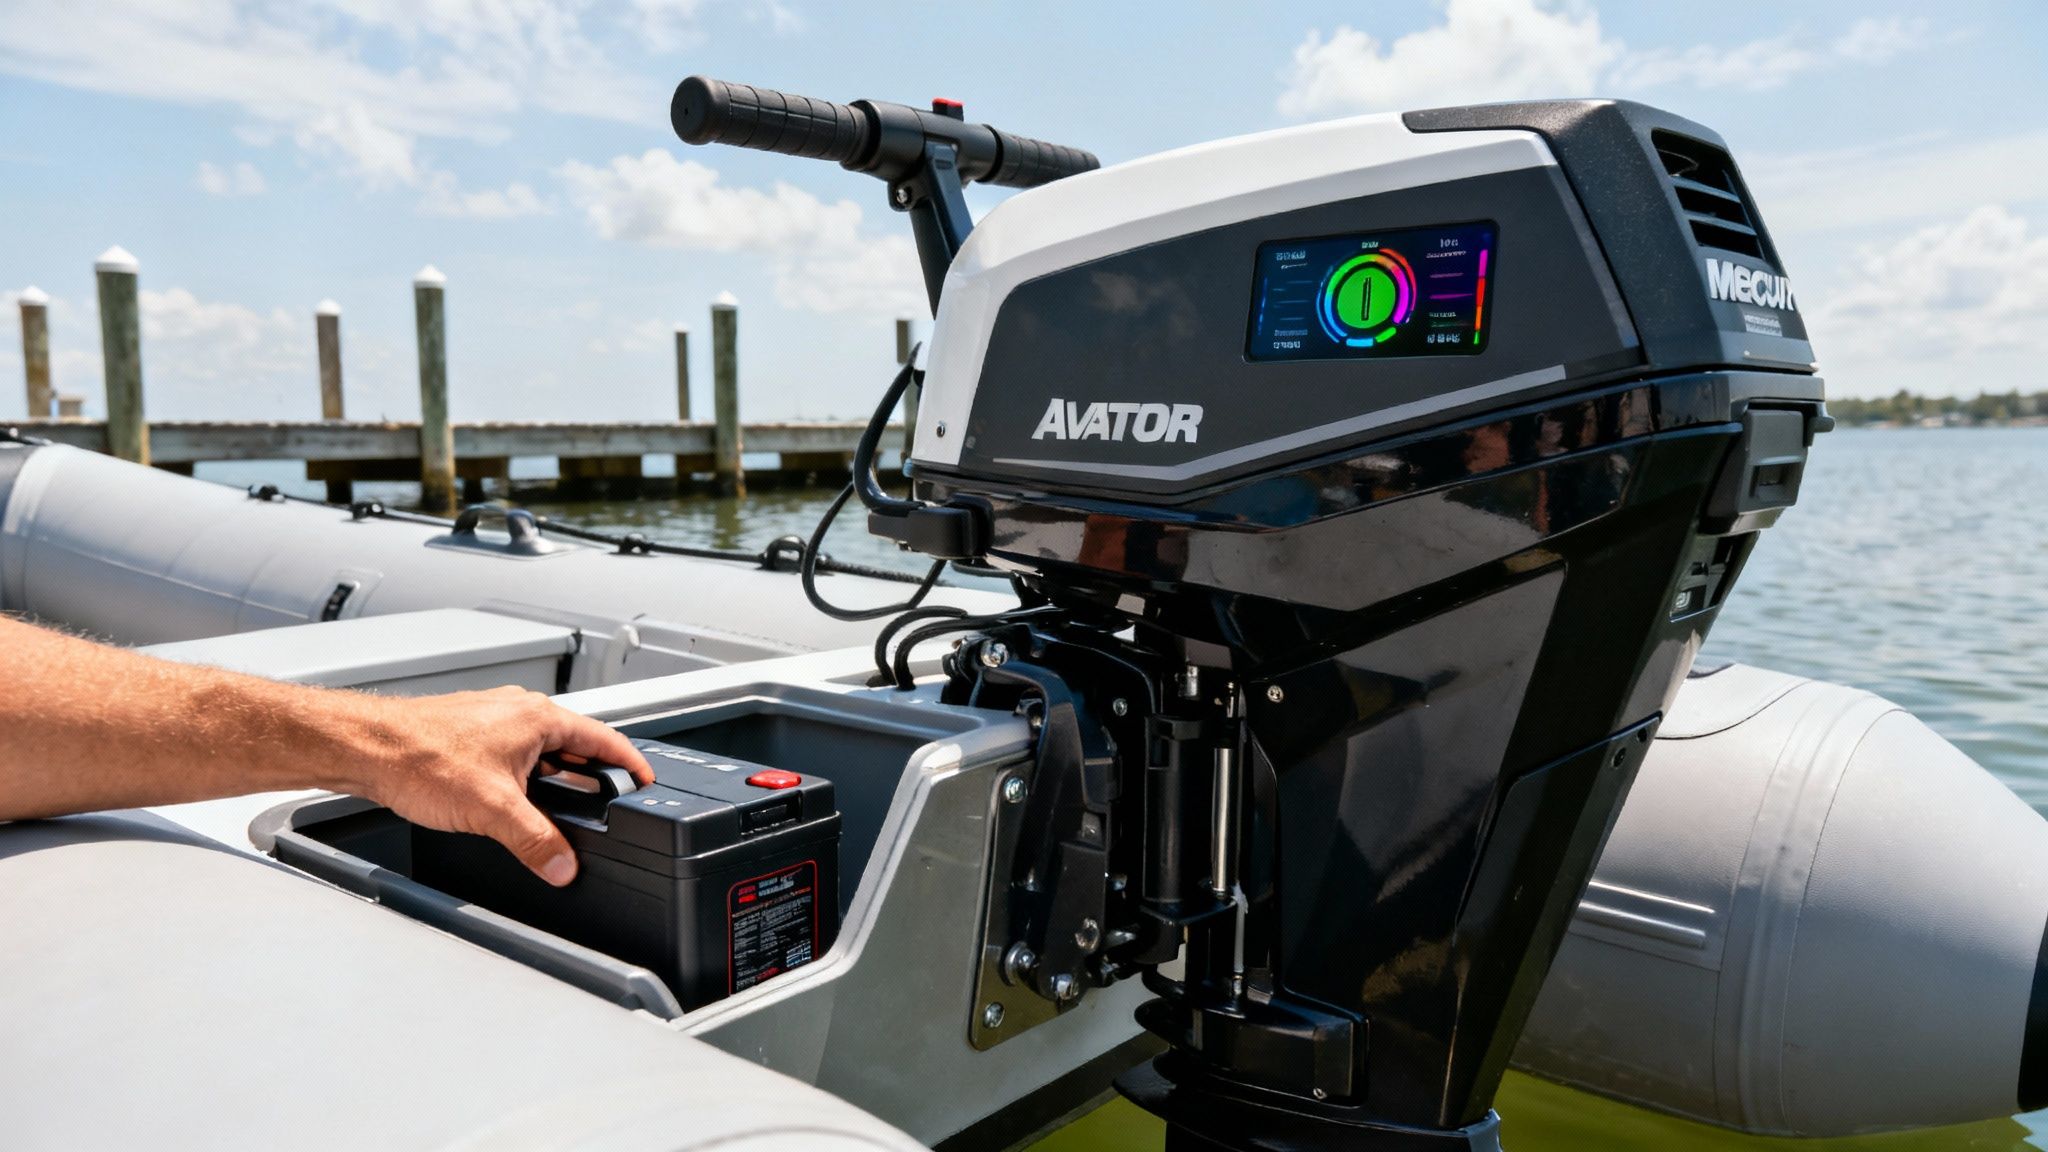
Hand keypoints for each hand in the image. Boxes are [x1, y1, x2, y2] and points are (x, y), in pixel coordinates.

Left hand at [348, 686, 653, 885]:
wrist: (365, 747)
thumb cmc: (418, 756)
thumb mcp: (492, 810)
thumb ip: (535, 842)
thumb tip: (562, 865)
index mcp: (538, 717)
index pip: (605, 738)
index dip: (631, 764)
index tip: (647, 782)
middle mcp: (518, 712)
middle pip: (573, 746)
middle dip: (589, 778)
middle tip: (604, 808)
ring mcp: (493, 721)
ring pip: (540, 753)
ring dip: (552, 782)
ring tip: (556, 814)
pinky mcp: (470, 735)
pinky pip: (513, 758)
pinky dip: (523, 781)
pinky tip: (509, 805)